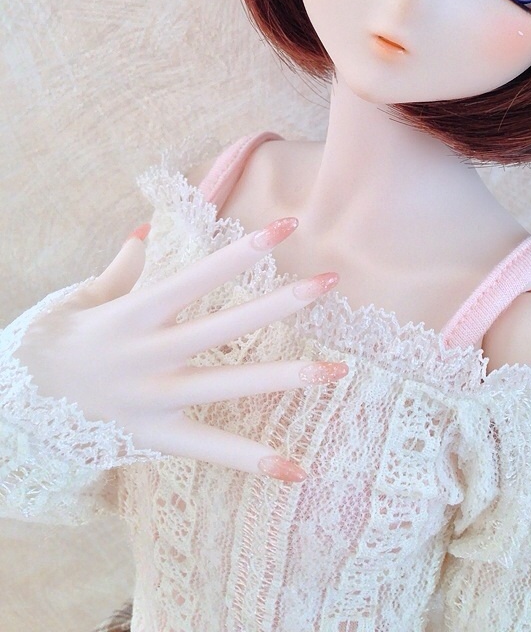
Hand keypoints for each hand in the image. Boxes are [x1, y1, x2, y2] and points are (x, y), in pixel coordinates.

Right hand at [15, 219, 346, 480]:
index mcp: (133, 315)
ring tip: (336, 370)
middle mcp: (148, 356)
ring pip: (228, 386)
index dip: (240, 252)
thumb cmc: (62, 336)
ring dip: (284, 377)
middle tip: (330, 283)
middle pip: (225, 328)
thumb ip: (125, 266)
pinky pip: (210, 449)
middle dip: (280, 304)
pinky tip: (297, 468)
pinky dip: (252, 460)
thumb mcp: (85, 295)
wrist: (23, 396)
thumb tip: (148, 230)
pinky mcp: (158, 435)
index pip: (197, 277)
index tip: (285, 226)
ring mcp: (155, 399)